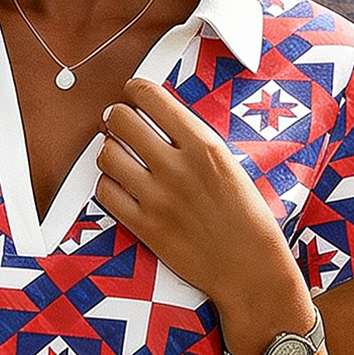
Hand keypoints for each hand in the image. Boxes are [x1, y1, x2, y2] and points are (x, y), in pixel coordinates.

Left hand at [96, 76, 301, 316]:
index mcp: (202, 144)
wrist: (247, 264)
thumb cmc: (245, 214)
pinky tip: (120, 186)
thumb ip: (193, 138)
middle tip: (118, 123)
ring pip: (107, 155)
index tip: (133, 94)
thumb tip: (160, 116)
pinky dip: (108, 184)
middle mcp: (176, 166)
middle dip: (116, 117)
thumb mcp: (228, 162)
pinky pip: (105, 192)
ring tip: (118, 155)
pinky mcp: (143, 226)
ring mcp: (157, 197)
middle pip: (120, 120)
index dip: (135, 91)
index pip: (151, 97)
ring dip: (109, 151)